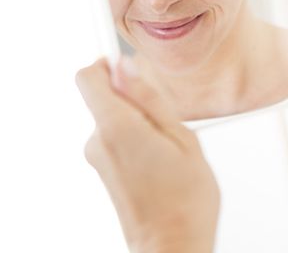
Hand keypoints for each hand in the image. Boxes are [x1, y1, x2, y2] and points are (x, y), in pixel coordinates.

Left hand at [76, 58, 218, 252]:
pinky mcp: (105, 169)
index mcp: (116, 128)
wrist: (174, 245)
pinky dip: (137, 138)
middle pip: (105, 96)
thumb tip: (126, 67)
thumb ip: (150, 98)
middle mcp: (98, 141)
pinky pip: (117, 137)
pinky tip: (160, 161)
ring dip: (141, 121)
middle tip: (168, 124)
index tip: (136, 74)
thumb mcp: (181, 137)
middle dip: (137, 98)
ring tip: (169, 149)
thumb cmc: (185, 199)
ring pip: (116, 117)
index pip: (88, 76)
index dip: (110, 66)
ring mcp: (99, 157)